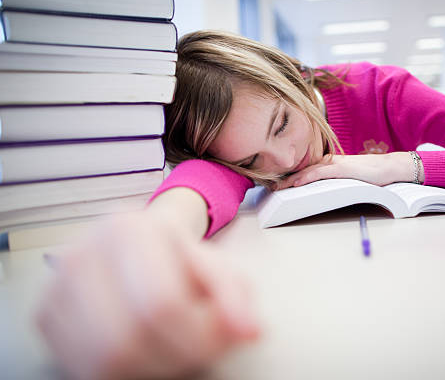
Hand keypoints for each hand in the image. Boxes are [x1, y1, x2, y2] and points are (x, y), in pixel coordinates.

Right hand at [36, 212, 258, 379]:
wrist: (138, 243)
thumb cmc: (180, 257)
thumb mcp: (219, 267)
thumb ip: (235, 297)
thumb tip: (249, 331)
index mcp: (129, 230)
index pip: (162, 305)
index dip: (200, 337)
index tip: (224, 339)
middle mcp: (83, 253)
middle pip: (128, 340)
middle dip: (175, 358)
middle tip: (199, 348)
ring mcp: (56, 285)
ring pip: (103, 361)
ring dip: (150, 368)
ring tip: (173, 348)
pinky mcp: (45, 314)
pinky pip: (83, 367)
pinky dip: (123, 371)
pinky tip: (146, 351)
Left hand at [276, 152, 419, 189]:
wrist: (389, 168)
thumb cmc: (371, 176)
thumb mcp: (349, 180)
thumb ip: (334, 183)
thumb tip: (322, 193)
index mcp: (330, 164)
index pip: (305, 169)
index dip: (289, 176)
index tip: (276, 184)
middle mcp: (329, 162)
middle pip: (301, 168)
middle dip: (284, 178)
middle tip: (268, 186)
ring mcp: (334, 164)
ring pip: (306, 170)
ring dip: (290, 179)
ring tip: (276, 188)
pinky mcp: (341, 168)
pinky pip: (318, 173)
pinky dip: (305, 177)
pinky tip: (295, 184)